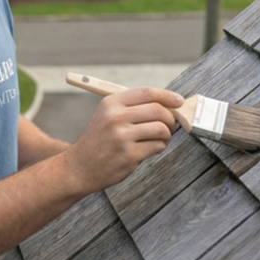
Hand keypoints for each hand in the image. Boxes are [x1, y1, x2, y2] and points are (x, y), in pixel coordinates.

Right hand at [65, 86, 183, 192]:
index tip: (179, 101)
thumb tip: (169, 103)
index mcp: (111, 103)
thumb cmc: (99, 140)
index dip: (167, 96)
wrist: (80, 167)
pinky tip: (149, 149)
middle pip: (158, 110)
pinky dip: (159, 147)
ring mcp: (123, 137)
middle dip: (170, 118)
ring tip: (159, 138)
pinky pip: (158, 146)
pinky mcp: (130, 155)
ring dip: (166, 135)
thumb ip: (134, 107)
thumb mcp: (107, 115)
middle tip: (170, 124)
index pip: (147, 93)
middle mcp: (116, 117)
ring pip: (161, 129)